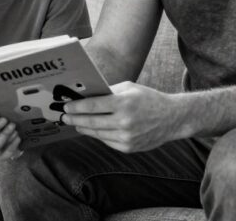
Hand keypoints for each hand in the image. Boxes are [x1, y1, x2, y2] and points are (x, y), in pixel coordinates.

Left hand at [62, 81, 183, 152]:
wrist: (171, 118)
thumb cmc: (148, 99)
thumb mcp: (129, 88)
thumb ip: (108, 91)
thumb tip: (86, 95)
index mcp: (124, 103)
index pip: (93, 106)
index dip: (76, 107)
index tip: (66, 106)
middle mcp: (124, 122)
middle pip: (91, 122)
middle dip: (75, 119)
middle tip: (64, 117)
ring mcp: (126, 137)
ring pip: (97, 133)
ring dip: (83, 128)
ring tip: (75, 124)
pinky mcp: (128, 148)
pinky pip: (107, 141)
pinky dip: (97, 135)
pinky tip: (91, 130)